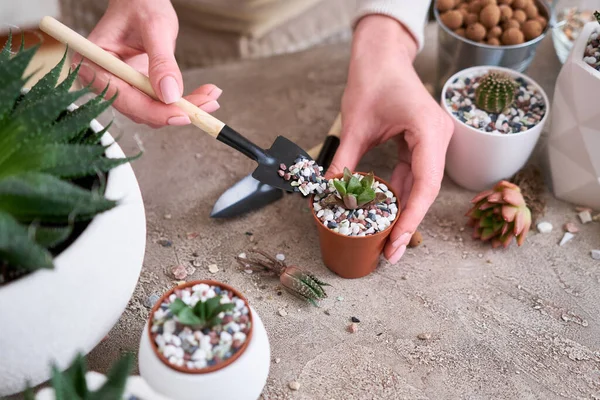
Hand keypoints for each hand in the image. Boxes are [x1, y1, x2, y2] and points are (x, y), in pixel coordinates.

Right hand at [72, 0, 221, 127]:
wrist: (141, 1)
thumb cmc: (140, 4)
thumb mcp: (155, 28)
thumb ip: (162, 61)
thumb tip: (170, 95)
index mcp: (94, 64)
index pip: (125, 100)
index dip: (155, 112)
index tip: (183, 114)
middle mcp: (104, 80)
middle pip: (141, 111)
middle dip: (176, 111)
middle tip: (208, 103)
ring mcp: (121, 87)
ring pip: (155, 112)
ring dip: (185, 108)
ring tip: (211, 96)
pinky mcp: (137, 89)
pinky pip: (161, 104)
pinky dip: (184, 102)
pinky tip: (204, 95)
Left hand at [326, 15, 452, 263]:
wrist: (381, 56)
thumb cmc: (371, 81)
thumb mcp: (354, 126)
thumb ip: (344, 162)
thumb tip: (329, 195)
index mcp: (429, 132)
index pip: (425, 185)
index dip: (412, 219)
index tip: (397, 244)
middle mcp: (438, 138)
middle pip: (426, 191)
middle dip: (408, 223)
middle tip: (391, 253)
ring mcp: (433, 141)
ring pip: (420, 186)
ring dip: (403, 211)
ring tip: (388, 240)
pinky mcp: (422, 143)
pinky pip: (413, 175)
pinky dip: (399, 194)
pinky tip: (385, 213)